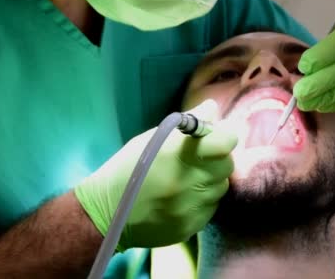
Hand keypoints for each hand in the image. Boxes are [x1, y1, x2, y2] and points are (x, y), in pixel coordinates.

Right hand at [74, 100, 236, 250]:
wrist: (107, 213)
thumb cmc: (128, 168)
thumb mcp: (153, 137)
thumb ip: (188, 123)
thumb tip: (211, 108)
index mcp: (178, 153)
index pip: (225, 141)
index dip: (224, 136)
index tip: (214, 137)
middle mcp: (189, 180)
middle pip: (227, 165)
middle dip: (217, 159)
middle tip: (198, 160)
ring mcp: (192, 207)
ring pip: (220, 188)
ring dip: (210, 181)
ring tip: (187, 180)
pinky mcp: (192, 226)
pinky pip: (211, 208)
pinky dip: (202, 201)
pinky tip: (182, 199)